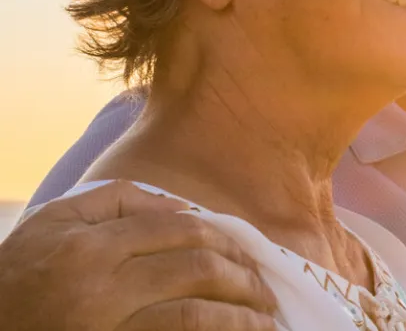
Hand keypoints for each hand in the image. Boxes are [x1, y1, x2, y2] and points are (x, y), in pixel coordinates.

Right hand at [0, 180, 277, 330]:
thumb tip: (182, 207)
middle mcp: (100, 288)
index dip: (223, 238)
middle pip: (196, 269)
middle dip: (242, 276)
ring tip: (266, 321)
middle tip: (264, 288)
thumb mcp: (52, 224)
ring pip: (195, 316)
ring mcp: (108, 330)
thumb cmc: (18, 278)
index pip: (178, 229)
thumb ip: (116, 202)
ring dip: (242, 317)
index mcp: (90, 246)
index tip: (245, 252)